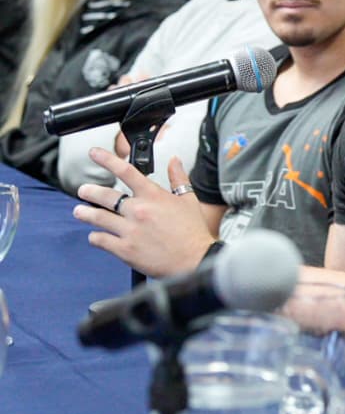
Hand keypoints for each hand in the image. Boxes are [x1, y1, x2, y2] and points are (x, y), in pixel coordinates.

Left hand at [73, 150, 214, 276]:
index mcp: (154, 196)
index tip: (94, 153)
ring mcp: (130, 231)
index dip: (106, 159)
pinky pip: (101, 240)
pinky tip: (95, 235)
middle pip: (104, 195)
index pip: (125, 171)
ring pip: (97, 217)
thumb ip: (178, 178)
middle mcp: (139, 211)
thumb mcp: (189, 201)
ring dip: (85, 213)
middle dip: (89, 191)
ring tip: (79, 211)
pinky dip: (95, 237)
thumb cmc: (193, 232)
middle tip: (83, 190)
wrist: (196, 260)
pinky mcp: (125, 250)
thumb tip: (174, 161)